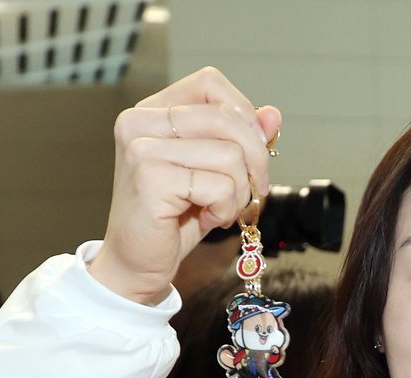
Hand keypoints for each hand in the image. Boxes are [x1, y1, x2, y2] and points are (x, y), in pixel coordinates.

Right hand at [88, 67, 280, 305]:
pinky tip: (206, 218)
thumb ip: (241, 140)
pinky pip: (220, 186)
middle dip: (254, 160)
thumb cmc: (176, 216)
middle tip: (250, 190)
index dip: (244, 114)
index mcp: (153, 111)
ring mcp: (142, 149)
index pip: (210, 83)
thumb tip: (272, 115)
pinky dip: (225, 209)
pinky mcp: (151, 179)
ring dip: (238, 192)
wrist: (138, 261)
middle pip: (227, 119)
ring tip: (219, 208)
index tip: (252, 150)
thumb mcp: (215, 172)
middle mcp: (140, 123)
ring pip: (229, 156)